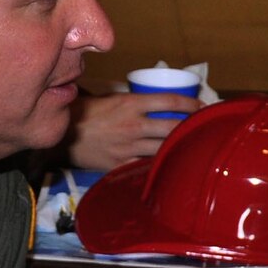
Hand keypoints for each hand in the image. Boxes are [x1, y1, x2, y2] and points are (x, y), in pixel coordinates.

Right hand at [67, 91, 200, 169]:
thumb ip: (134, 103)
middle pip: (173, 127)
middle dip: (192, 128)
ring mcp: (128, 147)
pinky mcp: (121, 164)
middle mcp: (133, 125)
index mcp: (130, 104)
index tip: (201, 106)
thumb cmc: (86, 113)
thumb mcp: (112, 100)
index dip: (190, 103)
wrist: (63, 135)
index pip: (169, 101)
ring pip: (164, 149)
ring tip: (193, 148)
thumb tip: (159, 105)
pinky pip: (146, 167)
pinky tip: (171, 167)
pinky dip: (159, 167)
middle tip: (203, 129)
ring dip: (180, 149)